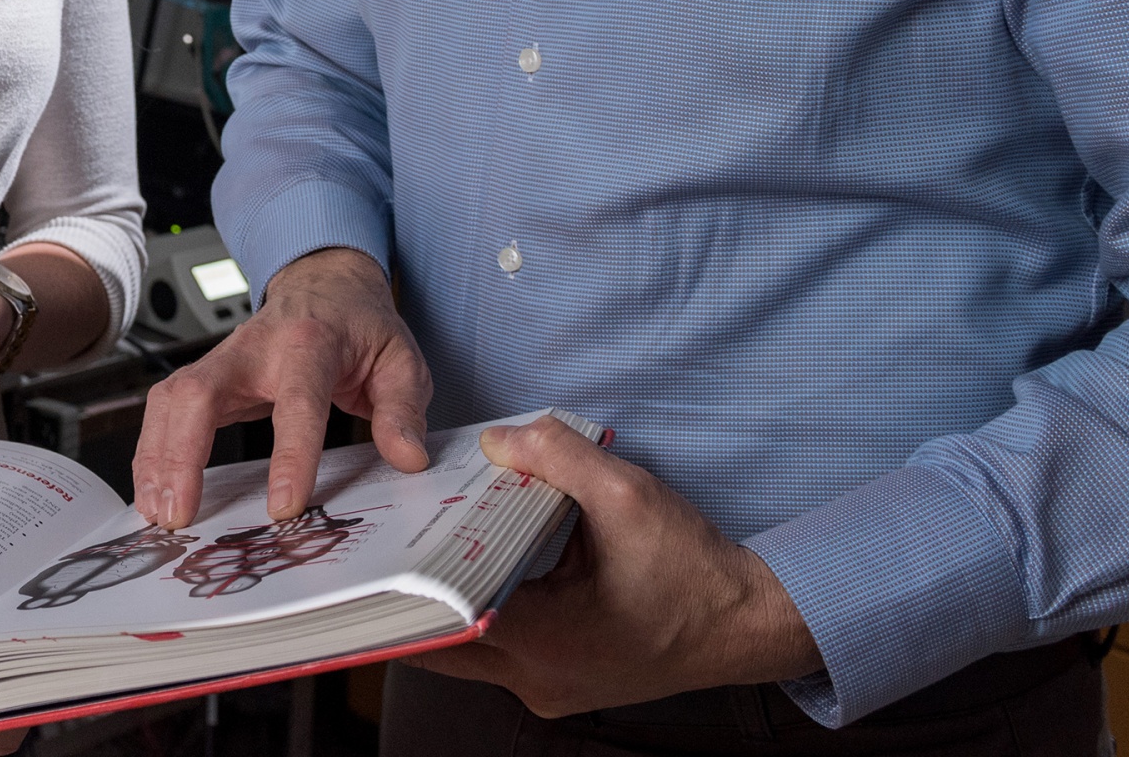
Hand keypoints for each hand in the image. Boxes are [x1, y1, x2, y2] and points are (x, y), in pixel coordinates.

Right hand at [131, 247, 431, 526]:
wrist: (327, 285)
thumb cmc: (359, 327)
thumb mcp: (400, 360)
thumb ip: (403, 410)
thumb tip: (407, 458)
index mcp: (309, 343)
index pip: (296, 403)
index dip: (289, 456)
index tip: (282, 507)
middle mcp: (253, 347)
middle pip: (200, 392)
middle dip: (181, 455)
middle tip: (179, 513)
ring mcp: (222, 358)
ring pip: (171, 399)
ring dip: (156, 457)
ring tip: (157, 512)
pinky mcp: (206, 375)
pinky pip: (166, 409)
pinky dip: (153, 451)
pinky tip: (152, 489)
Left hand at [424, 415, 821, 715]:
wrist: (746, 623)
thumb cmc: (694, 570)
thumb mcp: (627, 495)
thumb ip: (557, 457)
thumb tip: (496, 439)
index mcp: (546, 641)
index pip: (445, 613)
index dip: (410, 574)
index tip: (381, 545)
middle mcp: (537, 679)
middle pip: (438, 644)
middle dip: (410, 596)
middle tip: (385, 547)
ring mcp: (547, 688)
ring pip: (464, 650)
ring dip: (445, 601)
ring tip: (421, 547)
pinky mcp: (558, 681)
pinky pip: (497, 650)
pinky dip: (480, 609)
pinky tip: (474, 563)